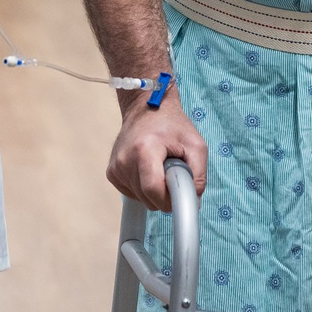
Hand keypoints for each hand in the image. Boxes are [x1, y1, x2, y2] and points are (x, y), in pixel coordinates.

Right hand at [107, 92, 207, 211]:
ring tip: (160, 167)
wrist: (146, 109)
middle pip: (148, 198)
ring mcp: (115, 167)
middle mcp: (125, 159)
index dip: (170, 199)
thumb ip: (199, 175)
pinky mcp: (112, 173)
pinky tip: (148, 169)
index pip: (153, 189)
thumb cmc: (172, 125)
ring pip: (141, 199)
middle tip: (173, 173)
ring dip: (155, 191)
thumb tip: (193, 202)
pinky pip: (133, 193)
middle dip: (165, 194)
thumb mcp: (195, 145)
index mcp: (145, 149)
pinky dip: (144, 188)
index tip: (181, 196)